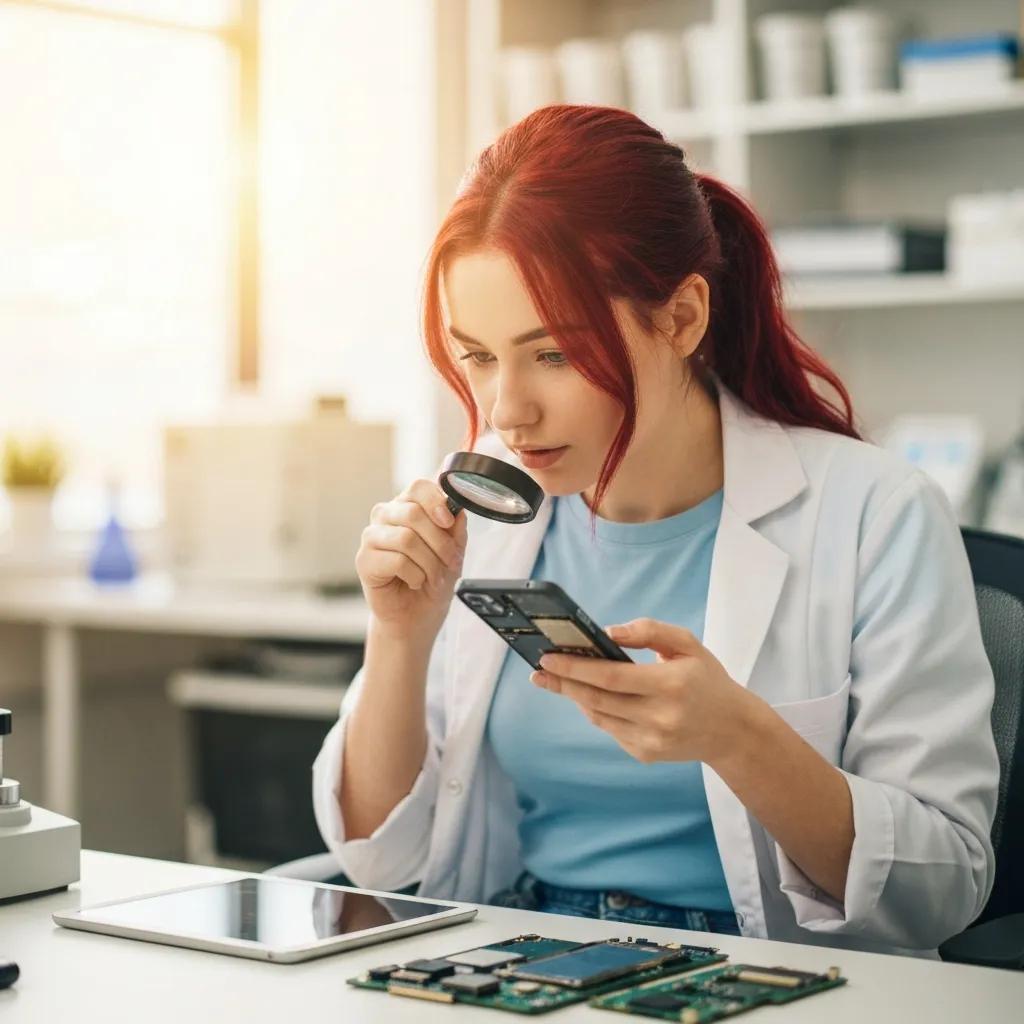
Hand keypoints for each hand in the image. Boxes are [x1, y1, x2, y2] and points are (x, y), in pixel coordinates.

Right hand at [355, 479, 466, 640]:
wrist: (417, 616)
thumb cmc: (433, 580)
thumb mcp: (454, 551)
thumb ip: (456, 528)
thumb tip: (458, 508)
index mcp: (409, 506)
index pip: (418, 487)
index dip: (436, 501)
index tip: (449, 521)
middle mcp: (387, 516)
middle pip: (413, 512)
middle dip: (439, 541)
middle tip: (450, 561)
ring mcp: (372, 536)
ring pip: (406, 538)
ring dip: (429, 562)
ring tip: (432, 576)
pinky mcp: (364, 560)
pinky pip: (396, 560)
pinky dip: (414, 575)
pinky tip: (414, 582)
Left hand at [531, 617, 762, 766]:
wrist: (732, 730)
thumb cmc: (707, 680)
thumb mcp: (687, 645)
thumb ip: (648, 631)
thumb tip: (608, 633)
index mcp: (671, 685)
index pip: (611, 677)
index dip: (576, 668)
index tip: (549, 657)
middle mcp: (660, 716)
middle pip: (597, 699)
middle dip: (563, 683)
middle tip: (539, 670)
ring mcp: (652, 740)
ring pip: (599, 716)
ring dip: (574, 697)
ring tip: (555, 680)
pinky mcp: (646, 754)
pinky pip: (610, 729)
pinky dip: (595, 711)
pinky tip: (587, 697)